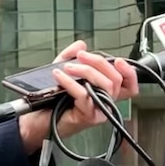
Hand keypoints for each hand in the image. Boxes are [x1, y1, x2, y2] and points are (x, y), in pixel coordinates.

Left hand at [18, 40, 138, 152]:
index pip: (128, 85)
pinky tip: (59, 76)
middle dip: (98, 62)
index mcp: (104, 92)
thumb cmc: (51, 101)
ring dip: (85, 70)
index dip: (129, 72)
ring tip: (68, 67)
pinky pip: (85, 95)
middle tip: (81, 56)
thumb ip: (71, 56)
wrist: (36, 121)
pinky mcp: (89, 117)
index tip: (118, 61)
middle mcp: (105, 102)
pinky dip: (70, 82)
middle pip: (116, 79)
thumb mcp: (62, 71)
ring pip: (105, 85)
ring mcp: (99, 110)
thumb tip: (81, 44)